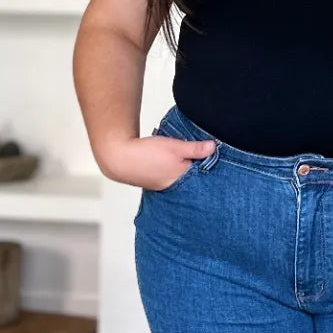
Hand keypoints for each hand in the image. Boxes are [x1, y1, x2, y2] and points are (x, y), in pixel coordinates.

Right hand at [100, 132, 215, 188]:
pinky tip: (167, 160)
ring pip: (179, 174)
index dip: (207, 162)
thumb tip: (214, 147)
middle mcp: (174, 186)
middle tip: (196, 152)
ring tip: (179, 155)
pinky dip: (170, 168)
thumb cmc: (146, 154)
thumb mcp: (176, 147)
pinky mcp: (155, 182)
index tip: (211, 153)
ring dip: (181, 166)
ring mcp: (163, 185)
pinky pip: (168, 175)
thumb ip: (196, 148)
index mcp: (182, 178)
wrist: (118, 158)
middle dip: (195, 165)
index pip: (203, 173)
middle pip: (191, 175)